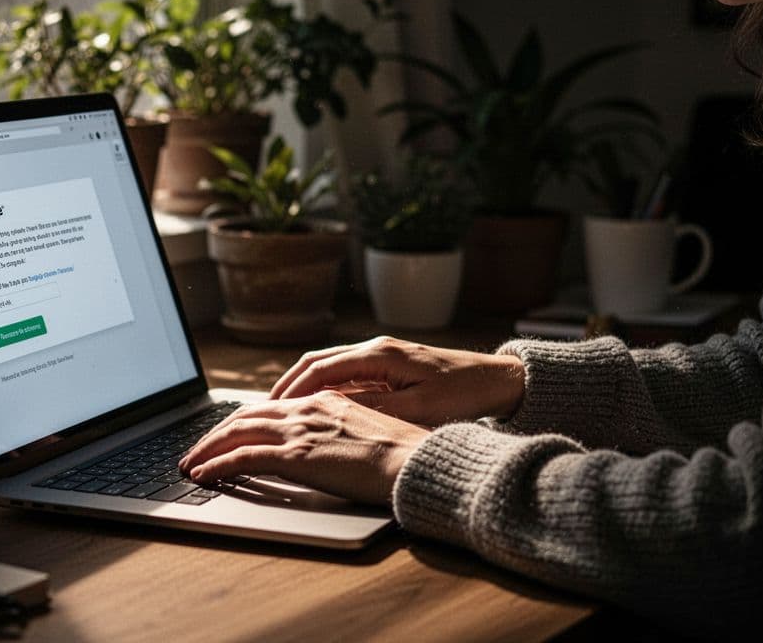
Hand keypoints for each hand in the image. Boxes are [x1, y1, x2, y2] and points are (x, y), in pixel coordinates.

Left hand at [178, 391, 430, 503]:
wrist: (415, 461)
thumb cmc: (401, 454)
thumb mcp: (365, 432)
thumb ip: (336, 432)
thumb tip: (320, 448)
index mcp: (323, 400)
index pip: (268, 406)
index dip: (240, 421)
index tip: (223, 435)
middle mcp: (306, 408)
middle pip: (245, 415)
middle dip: (214, 434)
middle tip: (194, 451)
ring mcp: (299, 430)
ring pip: (236, 432)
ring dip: (207, 449)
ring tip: (189, 465)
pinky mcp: (295, 455)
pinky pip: (243, 457)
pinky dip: (217, 464)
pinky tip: (203, 475)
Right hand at [268, 336, 524, 426]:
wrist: (499, 380)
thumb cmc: (464, 394)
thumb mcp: (419, 408)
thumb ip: (374, 409)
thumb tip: (332, 414)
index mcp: (379, 354)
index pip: (319, 368)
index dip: (291, 390)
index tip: (270, 410)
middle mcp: (375, 348)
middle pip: (316, 362)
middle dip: (287, 386)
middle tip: (263, 411)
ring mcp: (382, 354)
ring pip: (328, 365)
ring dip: (303, 386)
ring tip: (281, 411)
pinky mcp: (390, 364)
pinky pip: (346, 373)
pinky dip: (323, 387)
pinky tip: (316, 407)